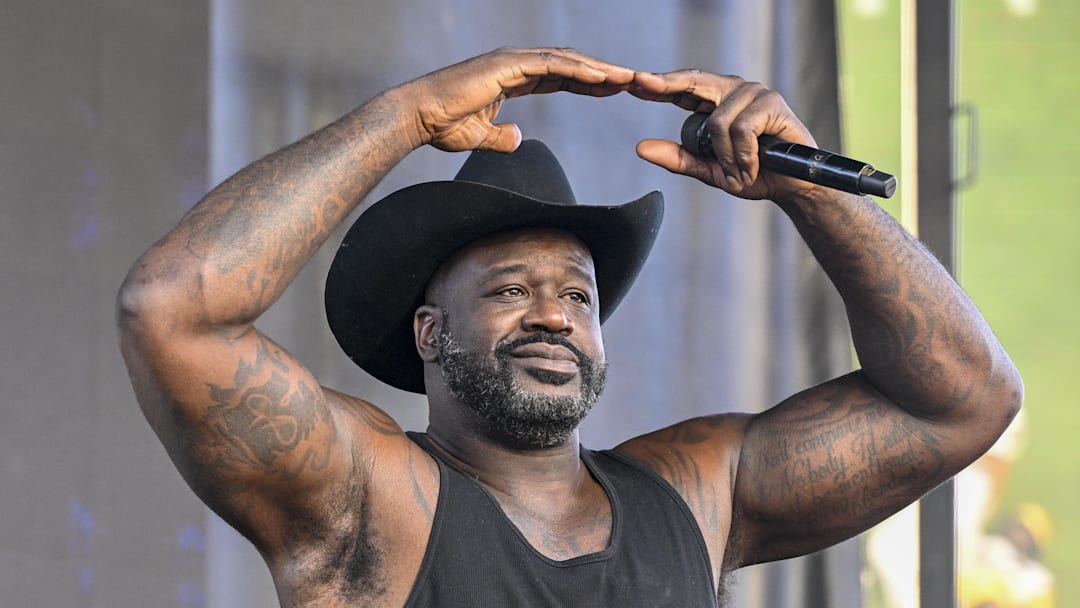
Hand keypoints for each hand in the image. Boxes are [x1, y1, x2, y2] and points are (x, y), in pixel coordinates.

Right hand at [395, 47, 634, 152]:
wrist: (419, 117)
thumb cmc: (442, 125)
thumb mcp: (480, 136)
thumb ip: (501, 137)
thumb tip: (518, 139)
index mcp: (512, 77)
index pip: (559, 76)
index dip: (586, 82)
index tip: (612, 89)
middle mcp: (514, 63)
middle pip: (568, 64)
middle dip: (600, 72)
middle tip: (631, 80)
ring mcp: (511, 60)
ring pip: (565, 60)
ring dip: (598, 68)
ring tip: (627, 78)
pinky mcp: (507, 65)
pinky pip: (551, 65)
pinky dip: (578, 69)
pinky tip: (601, 77)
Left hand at [629, 70, 819, 200]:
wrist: (791, 186)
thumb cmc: (754, 174)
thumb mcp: (708, 169)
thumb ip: (677, 158)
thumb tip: (640, 147)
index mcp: (715, 101)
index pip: (682, 87)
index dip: (657, 84)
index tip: (631, 82)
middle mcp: (733, 90)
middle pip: (693, 82)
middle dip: (666, 84)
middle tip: (640, 82)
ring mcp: (754, 92)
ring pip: (718, 122)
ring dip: (726, 158)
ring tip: (740, 171)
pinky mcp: (771, 103)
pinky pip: (741, 130)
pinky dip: (743, 156)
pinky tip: (753, 166)